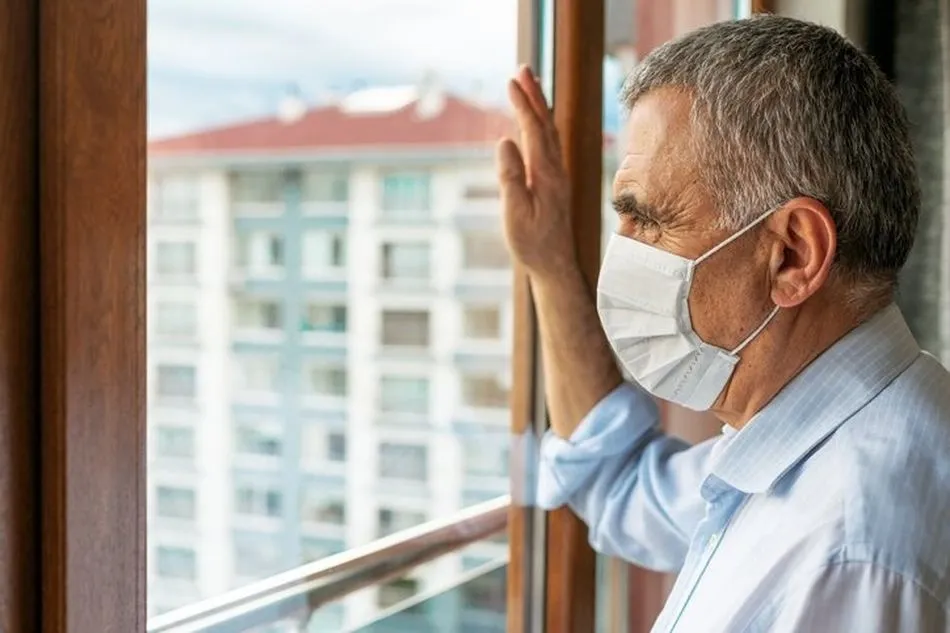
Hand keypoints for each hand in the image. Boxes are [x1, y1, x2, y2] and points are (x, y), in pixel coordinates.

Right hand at [496, 66, 576, 281]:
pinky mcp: (555, 182)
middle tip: (524, 69)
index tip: (512, 81)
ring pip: (550, 132)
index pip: (534, 130)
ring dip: (540, 106)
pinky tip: (536, 121)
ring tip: (530, 85)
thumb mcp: (515, 214)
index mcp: (545, 175)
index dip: (523, 104)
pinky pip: (550, 144)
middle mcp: (556, 170)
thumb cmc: (531, 244)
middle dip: (534, 95)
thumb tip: (505, 142)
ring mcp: (557, 175)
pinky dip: (542, 124)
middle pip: (546, 124)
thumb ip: (511, 178)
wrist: (554, 265)